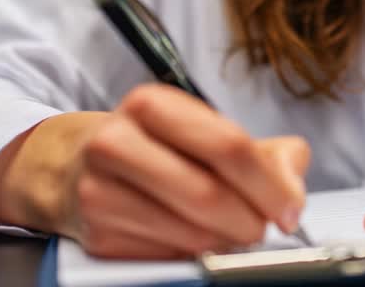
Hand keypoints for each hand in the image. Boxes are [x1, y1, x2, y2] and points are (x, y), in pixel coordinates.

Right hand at [0, 84, 309, 258]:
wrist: (71, 165)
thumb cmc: (153, 146)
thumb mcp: (204, 129)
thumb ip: (264, 151)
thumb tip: (293, 181)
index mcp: (152, 105)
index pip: (227, 145)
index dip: (269, 183)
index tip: (290, 206)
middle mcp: (118, 143)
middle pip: (208, 194)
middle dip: (250, 219)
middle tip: (265, 227)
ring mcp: (101, 192)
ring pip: (189, 233)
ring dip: (225, 242)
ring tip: (233, 231)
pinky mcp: (98, 236)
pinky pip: (166, 257)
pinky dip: (194, 255)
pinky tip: (197, 239)